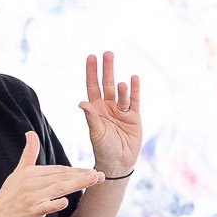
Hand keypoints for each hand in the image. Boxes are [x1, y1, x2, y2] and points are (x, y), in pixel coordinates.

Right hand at [0, 132, 102, 216]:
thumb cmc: (10, 194)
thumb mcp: (19, 171)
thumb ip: (29, 153)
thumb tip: (30, 132)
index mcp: (32, 172)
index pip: (59, 170)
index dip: (76, 170)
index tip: (93, 171)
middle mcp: (32, 182)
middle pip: (62, 177)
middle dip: (82, 175)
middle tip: (100, 175)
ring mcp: (31, 197)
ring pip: (58, 188)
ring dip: (77, 183)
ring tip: (93, 180)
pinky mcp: (30, 210)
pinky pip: (44, 206)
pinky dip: (54, 204)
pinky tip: (65, 202)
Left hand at [79, 51, 142, 178]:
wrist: (118, 163)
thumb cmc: (103, 149)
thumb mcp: (96, 133)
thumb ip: (91, 117)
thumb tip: (82, 102)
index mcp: (95, 109)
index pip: (92, 86)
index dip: (91, 72)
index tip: (91, 57)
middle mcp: (108, 107)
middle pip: (107, 84)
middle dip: (107, 69)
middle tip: (108, 53)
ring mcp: (121, 111)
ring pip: (121, 93)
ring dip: (121, 86)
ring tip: (121, 82)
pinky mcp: (134, 117)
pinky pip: (134, 101)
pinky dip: (134, 91)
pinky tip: (133, 79)